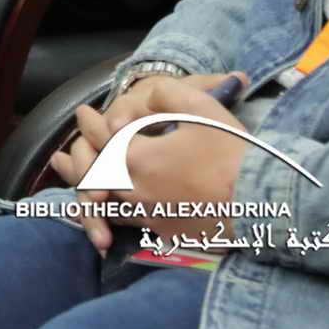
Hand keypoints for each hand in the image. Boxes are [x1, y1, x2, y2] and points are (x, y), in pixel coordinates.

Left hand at [51, 74, 250, 248]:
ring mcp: (150, 217)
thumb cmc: (235, 156)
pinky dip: (108, 217)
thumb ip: (166, 93)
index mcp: (138, 159)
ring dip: (84, 191)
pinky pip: (128, 225)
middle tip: (61, 153)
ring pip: (105, 204)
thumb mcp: (202, 110)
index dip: (90, 124)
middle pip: (93, 175)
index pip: (102, 138)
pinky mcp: (166, 235)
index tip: (83, 113)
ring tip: (72, 187)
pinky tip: (105, 217)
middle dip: (76, 160)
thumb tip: (144, 93)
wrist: (268, 206)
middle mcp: (135, 191)